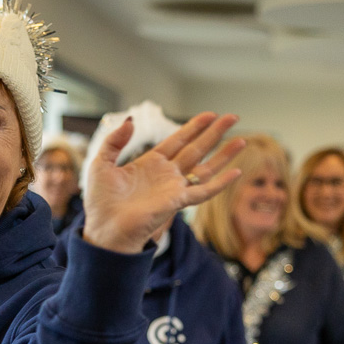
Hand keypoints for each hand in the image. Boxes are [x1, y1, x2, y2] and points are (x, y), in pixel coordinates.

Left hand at [83, 112, 244, 253]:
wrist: (104, 229)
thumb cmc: (101, 203)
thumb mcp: (101, 164)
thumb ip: (114, 141)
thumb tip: (130, 121)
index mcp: (149, 164)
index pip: (177, 140)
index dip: (193, 127)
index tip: (210, 115)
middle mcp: (166, 175)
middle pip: (196, 149)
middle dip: (215, 133)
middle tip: (233, 117)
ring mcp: (174, 188)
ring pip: (205, 168)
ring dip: (224, 154)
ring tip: (242, 140)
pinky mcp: (177, 202)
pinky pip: (203, 191)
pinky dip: (220, 183)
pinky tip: (236, 172)